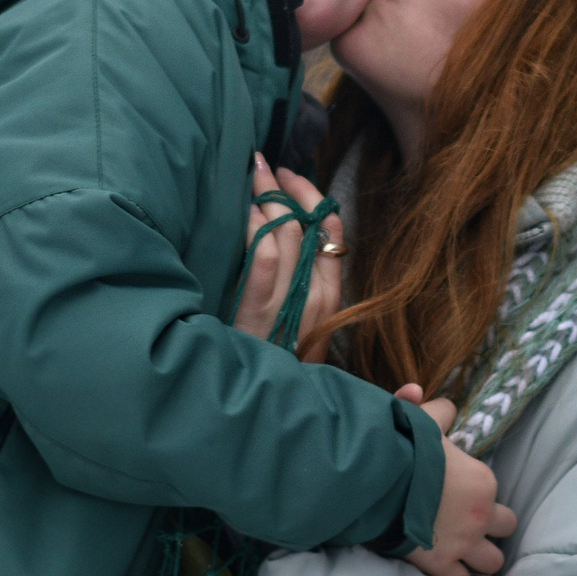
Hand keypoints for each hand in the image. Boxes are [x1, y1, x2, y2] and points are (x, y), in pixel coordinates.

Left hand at [231, 153, 345, 356]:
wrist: (261, 408)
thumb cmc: (275, 359)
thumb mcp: (299, 321)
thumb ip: (299, 282)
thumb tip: (286, 229)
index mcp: (331, 295)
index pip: (333, 231)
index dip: (312, 196)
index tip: (290, 175)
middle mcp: (317, 298)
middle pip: (310, 225)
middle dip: (285, 188)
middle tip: (261, 168)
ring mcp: (289, 306)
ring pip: (288, 234)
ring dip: (267, 201)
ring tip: (248, 184)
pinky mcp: (258, 314)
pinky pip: (264, 259)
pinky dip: (256, 229)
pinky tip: (243, 216)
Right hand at [402, 396, 515, 575]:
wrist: (378, 484)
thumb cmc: (405, 450)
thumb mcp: (422, 421)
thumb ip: (436, 412)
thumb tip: (435, 400)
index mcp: (483, 481)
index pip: (496, 491)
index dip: (480, 493)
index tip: (462, 493)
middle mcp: (481, 516)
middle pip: (507, 528)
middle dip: (491, 528)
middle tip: (472, 525)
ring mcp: (463, 544)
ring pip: (493, 561)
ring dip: (479, 556)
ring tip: (464, 550)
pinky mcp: (441, 565)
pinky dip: (455, 575)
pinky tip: (444, 565)